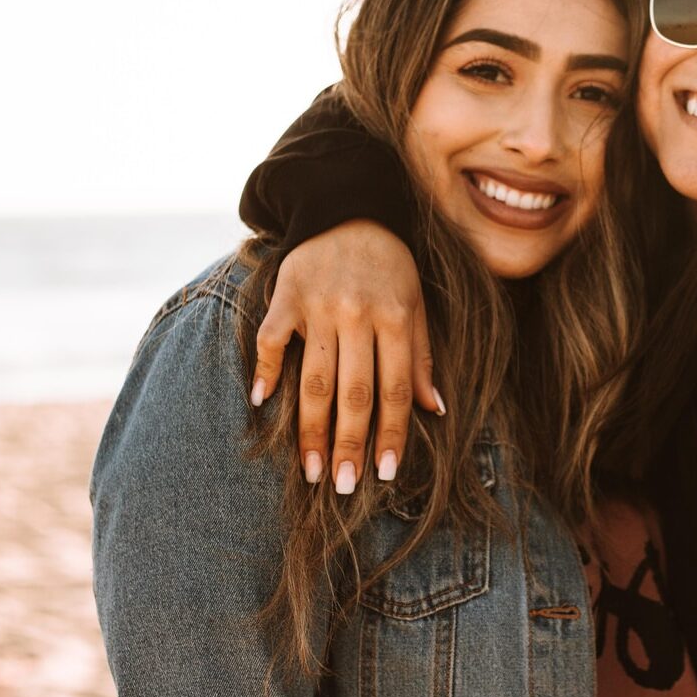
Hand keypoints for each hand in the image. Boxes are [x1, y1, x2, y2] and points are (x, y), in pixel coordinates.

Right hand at [249, 219, 442, 492]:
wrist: (347, 209)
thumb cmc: (388, 265)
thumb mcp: (415, 304)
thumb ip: (421, 356)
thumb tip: (434, 410)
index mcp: (394, 318)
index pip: (394, 388)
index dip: (391, 433)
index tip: (385, 473)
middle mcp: (357, 315)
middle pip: (353, 392)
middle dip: (349, 444)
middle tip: (343, 486)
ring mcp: (318, 306)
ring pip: (312, 378)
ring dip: (310, 428)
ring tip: (310, 470)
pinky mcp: (285, 296)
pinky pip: (270, 339)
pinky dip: (264, 370)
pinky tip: (262, 404)